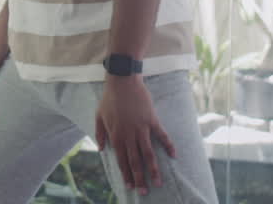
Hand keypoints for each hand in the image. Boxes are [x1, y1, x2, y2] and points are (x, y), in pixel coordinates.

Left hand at [95, 76, 176, 194]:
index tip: (130, 186)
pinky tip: (173, 156)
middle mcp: (130, 135)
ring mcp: (142, 128)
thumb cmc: (109, 98)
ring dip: (153, 169)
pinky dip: (168, 145)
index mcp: (117, 136)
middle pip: (136, 161)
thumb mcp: (98, 116)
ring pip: (149, 153)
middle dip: (140, 178)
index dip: (126, 174)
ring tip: (158, 182)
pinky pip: (162, 135)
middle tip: (144, 192)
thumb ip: (100, 134)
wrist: (122, 81)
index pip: (122, 160)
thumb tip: (102, 149)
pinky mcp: (152, 120)